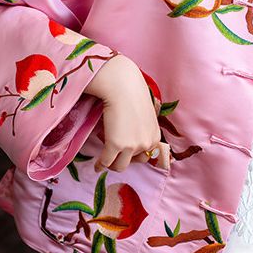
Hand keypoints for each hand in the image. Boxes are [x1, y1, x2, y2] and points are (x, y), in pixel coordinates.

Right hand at [82, 55, 170, 173]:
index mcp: (155, 136)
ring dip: (113, 164)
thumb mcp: (145, 114)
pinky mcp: (116, 145)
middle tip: (115, 155)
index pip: (147, 155)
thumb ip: (143, 127)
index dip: (135, 154)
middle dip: (125, 159)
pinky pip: (106, 162)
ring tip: (105, 161)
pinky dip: (101, 165)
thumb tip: (132, 134)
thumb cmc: (133, 94)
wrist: (122, 86)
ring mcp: (132, 146)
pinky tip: (97, 165)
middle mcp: (146, 144)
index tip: (126, 153)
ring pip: (120, 166)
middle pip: (135, 162)